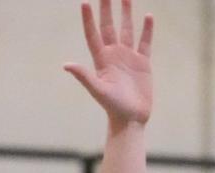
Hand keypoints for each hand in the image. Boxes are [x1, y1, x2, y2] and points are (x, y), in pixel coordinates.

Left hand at [64, 0, 152, 126]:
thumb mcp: (98, 90)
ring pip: (127, 30)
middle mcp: (114, 56)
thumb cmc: (113, 107)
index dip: (89, 19)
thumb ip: (84, 76)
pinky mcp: (142, 63)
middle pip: (109, 27)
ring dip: (126, 14)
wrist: (130, 119)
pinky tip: (147, 16)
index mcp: (102, 61)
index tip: (84, 2)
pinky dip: (146, 30)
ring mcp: (128, 58)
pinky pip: (144, 42)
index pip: (94, 35)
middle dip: (107, 10)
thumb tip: (66, 65)